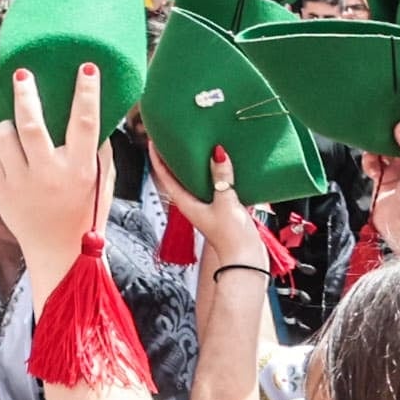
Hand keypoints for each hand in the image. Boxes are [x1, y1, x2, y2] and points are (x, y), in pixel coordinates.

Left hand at [0, 65, 112, 282]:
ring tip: (15, 126)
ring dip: (7, 124)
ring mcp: (21, 183)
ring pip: (4, 136)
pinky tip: (7, 151)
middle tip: (22, 74)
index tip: (86, 67)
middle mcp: (50, 174)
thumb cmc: (83, 211)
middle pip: (31, 124)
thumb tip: (96, 114)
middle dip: (25, 94)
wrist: (57, 251)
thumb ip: (99, 151)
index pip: (85, 123)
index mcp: (80, 169)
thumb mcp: (100, 183)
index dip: (87, 92)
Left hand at [147, 137, 259, 265]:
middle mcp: (193, 204)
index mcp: (186, 202)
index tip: (153, 140)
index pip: (165, 176)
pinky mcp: (223, 209)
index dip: (158, 158)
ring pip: (199, 181)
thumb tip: (216, 152)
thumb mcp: (226, 202)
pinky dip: (219, 175)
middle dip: (178, 158)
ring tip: (203, 146)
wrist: (246, 261)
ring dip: (200, 165)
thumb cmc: (231, 237)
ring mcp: (208, 207)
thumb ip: (221, 178)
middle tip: (178, 138)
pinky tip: (228, 165)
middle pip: (181, 176)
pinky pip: (217, 187)